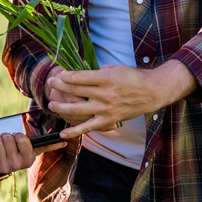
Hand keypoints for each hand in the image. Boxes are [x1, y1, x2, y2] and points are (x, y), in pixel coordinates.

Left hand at [0, 132, 65, 175]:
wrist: (4, 165)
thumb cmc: (20, 153)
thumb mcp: (33, 150)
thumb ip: (47, 145)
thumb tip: (63, 141)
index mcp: (28, 160)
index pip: (21, 138)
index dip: (18, 135)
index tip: (18, 139)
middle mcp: (17, 166)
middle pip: (8, 138)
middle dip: (7, 135)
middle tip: (8, 141)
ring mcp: (4, 167)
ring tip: (1, 141)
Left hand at [47, 61, 197, 138]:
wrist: (151, 92)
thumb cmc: (132, 77)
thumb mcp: (114, 68)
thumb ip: (97, 71)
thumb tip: (83, 75)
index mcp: (105, 78)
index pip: (78, 77)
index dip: (64, 76)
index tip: (57, 74)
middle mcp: (104, 94)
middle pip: (75, 91)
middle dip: (59, 87)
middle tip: (50, 84)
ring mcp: (105, 109)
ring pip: (78, 110)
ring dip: (62, 107)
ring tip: (52, 104)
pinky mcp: (108, 120)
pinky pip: (88, 127)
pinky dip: (75, 131)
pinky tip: (63, 133)